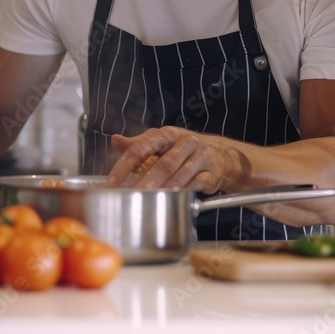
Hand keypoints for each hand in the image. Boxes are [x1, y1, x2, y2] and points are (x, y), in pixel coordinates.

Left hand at [106, 126, 249, 193]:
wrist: (221, 155)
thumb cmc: (185, 148)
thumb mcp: (162, 141)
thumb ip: (138, 143)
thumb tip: (115, 140)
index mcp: (168, 134)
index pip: (142, 147)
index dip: (125, 165)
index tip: (113, 181)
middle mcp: (186, 143)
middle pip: (163, 164)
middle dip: (145, 182)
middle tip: (130, 195)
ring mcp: (201, 158)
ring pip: (179, 176)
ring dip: (163, 190)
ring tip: (147, 200)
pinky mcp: (212, 174)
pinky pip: (195, 186)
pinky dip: (182, 193)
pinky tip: (171, 200)